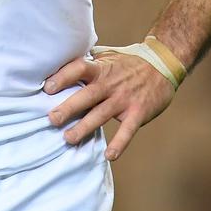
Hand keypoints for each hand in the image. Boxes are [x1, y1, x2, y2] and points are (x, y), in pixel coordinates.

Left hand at [43, 50, 174, 160]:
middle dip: (68, 107)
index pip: (79, 69)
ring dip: (85, 127)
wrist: (163, 64)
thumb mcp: (107, 54)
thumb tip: (62, 59)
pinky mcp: (138, 112)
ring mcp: (124, 99)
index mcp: (101, 68)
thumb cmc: (129, 61)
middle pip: (87, 95)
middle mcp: (110, 83)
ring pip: (101, 115)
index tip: (47, 88)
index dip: (63, 77)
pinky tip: (109, 155)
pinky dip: (119, 143)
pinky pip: (128, 130)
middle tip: (51, 119)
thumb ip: (88, 59)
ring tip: (68, 138)